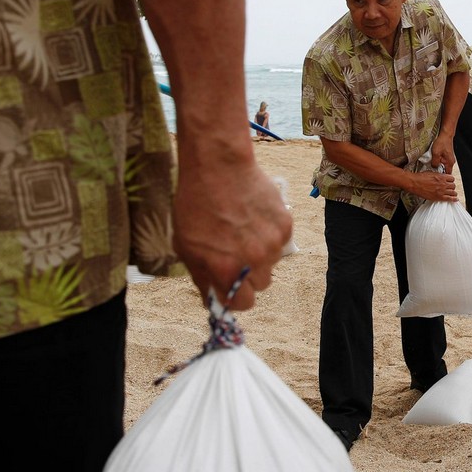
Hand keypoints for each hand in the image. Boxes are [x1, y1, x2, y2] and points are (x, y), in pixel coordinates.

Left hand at [172, 155, 292, 310]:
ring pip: (272, 262)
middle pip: (260, 285)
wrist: (218, 166)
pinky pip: (280, 242)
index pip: (243, 304)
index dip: (235, 296)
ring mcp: (273, 243)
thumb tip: (213, 298)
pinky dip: (269, 234)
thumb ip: (202, 277)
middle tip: (235, 253)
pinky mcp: (285, 225)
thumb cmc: (195, 205)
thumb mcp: (186, 246)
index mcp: (228, 270)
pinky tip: (252, 217)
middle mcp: (254, 261)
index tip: (229, 285)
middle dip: (248, 275)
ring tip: (243, 229)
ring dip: (260, 254)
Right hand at [408, 169, 458, 201]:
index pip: (452, 178)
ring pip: (453, 192)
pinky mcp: (438, 197)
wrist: (414, 183)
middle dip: (452, 186)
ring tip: (453, 193)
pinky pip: (449, 199)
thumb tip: (440, 176)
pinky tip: (455, 199)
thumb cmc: (420, 178)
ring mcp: (441, 191)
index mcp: (441, 177)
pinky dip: (453, 199)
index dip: (451, 180)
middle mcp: (443, 184)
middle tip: (450, 187)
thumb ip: (438, 175)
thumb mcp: (431, 173)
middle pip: (453, 185)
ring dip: (453, 192)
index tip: (450, 181)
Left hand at [429, 132, 455, 174]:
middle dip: (439, 170)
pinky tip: (435, 158)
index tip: (436, 176)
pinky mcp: (447, 155)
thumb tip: (433, 167)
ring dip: (438, 165)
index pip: (447, 174)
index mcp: (449, 162)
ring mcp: (449, 158)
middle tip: (432, 169)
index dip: (442, 176)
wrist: (445, 135)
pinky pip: (443, 160)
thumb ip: (435, 162)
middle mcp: (451, 161)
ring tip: (433, 162)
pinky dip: (439, 160)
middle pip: (445, 170)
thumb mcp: (436, 153)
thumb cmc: (442, 142)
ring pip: (443, 165)